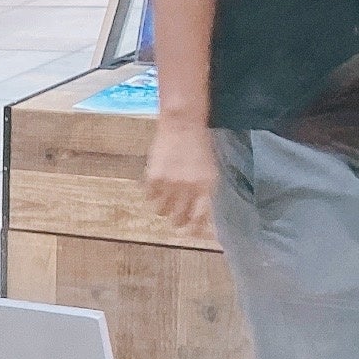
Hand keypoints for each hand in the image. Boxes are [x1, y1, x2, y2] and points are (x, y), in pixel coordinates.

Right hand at [145, 120, 221, 240]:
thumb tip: (197, 214)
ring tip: (165, 198)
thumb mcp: (209, 170)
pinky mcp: (153, 178)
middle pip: (178, 218)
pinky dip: (152, 195)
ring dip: (162, 207)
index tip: (188, 233)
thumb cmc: (199, 147)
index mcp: (206, 186)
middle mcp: (188, 188)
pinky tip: (157, 185)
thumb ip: (204, 191)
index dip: (192, 229)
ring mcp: (170, 183)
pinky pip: (149, 197)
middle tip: (175, 217)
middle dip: (176, 221)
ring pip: (160, 210)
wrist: (183, 125)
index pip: (199, 217)